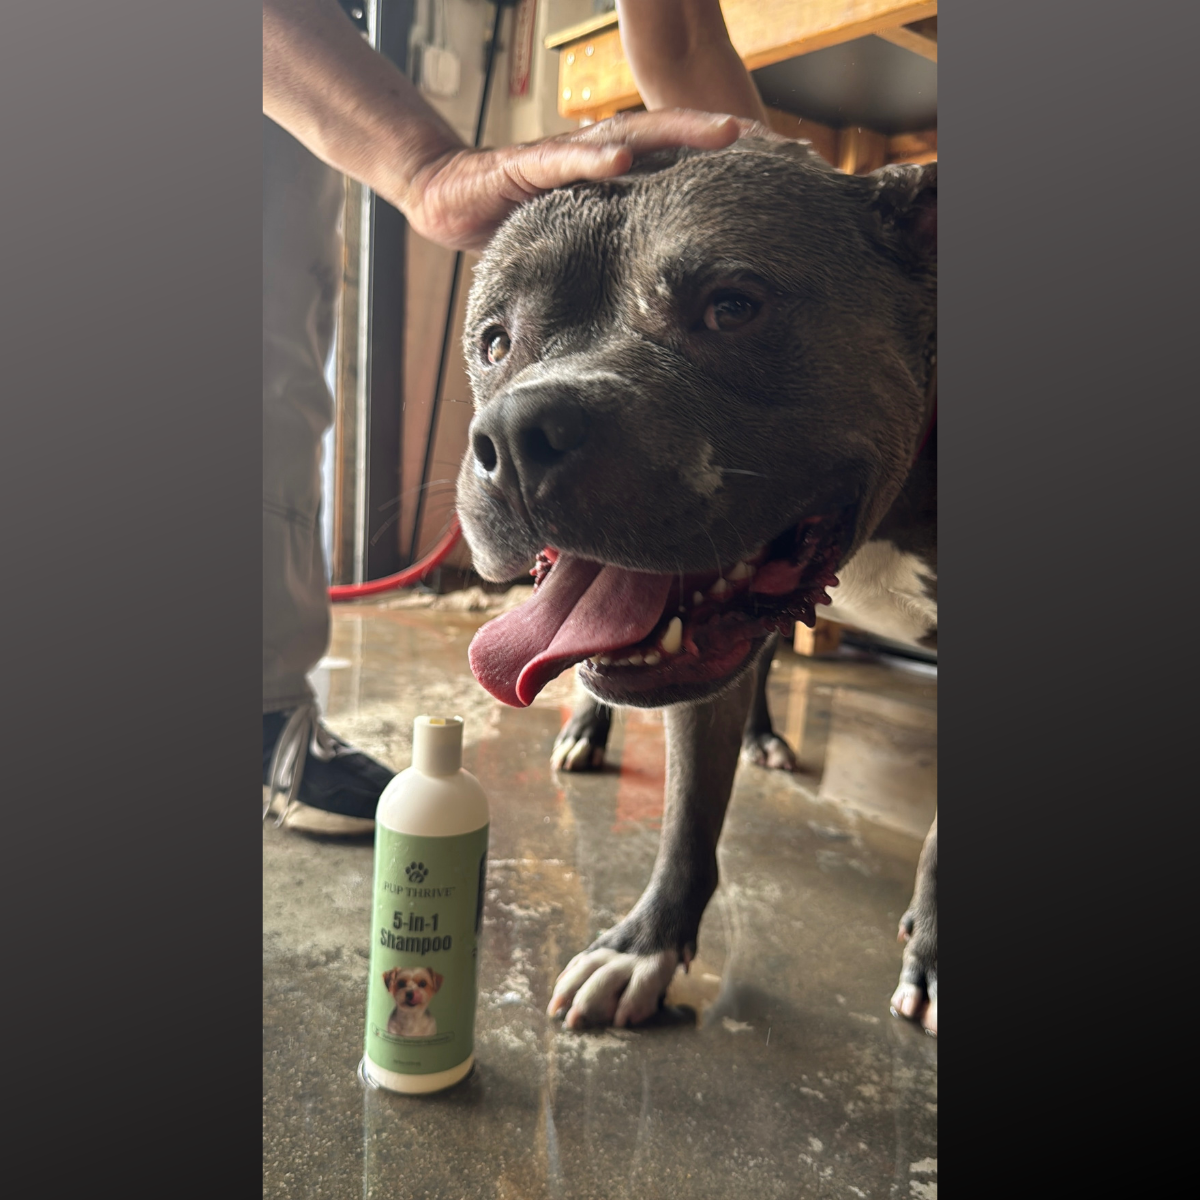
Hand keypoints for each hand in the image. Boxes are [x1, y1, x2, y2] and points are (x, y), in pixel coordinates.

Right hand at [399, 109, 744, 251]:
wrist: (442, 197)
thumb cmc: (509, 217)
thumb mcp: (571, 235)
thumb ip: (608, 247)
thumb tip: (652, 295)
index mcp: (606, 172)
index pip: (669, 158)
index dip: (714, 159)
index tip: (768, 165)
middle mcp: (591, 155)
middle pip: (664, 134)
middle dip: (716, 133)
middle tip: (768, 138)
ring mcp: (559, 156)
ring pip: (626, 134)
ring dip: (676, 132)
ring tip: (720, 134)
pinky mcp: (522, 166)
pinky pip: (562, 159)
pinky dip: (593, 158)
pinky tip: (622, 160)